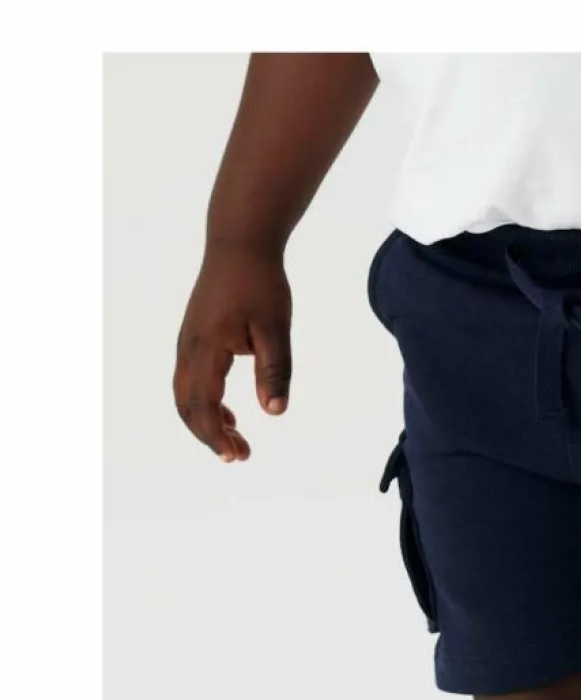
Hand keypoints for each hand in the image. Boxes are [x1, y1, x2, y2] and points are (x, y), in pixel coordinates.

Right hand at [173, 242, 292, 459]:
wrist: (239, 242)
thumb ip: (274, 371)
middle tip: (239, 456)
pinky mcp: (194, 337)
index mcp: (205, 349)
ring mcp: (188, 342)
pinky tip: (229, 414)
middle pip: (186, 406)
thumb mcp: (275, 329)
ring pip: (186, 394)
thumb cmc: (260, 283)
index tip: (235, 456)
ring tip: (237, 440)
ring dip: (207, 421)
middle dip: (209, 435)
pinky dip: (205, 403)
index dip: (215, 436)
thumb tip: (275, 413)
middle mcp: (188, 348)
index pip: (202, 405)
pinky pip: (191, 380)